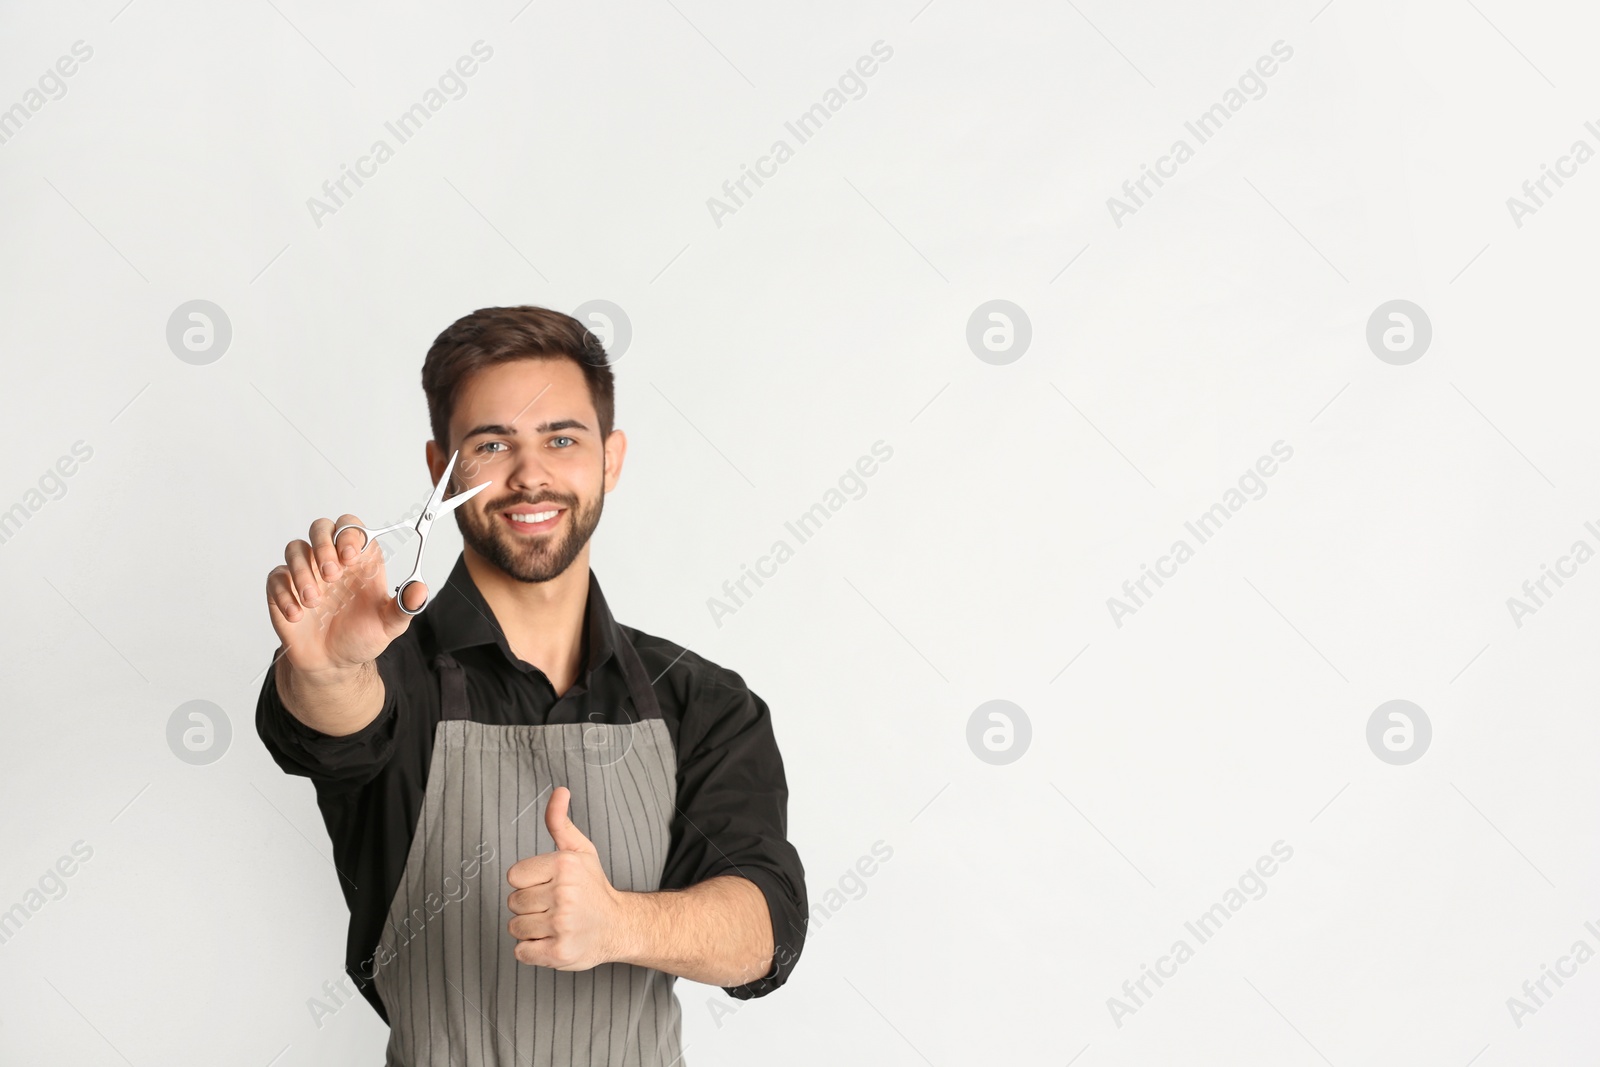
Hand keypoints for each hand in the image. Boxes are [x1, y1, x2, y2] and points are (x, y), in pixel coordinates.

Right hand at [266, 515, 418, 674]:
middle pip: (321, 528)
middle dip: (323, 545)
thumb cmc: (361, 637)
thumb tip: (420, 590)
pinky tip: (297, 615)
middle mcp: (331, 562)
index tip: (350, 556)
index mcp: (359, 561)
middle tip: (332, 575)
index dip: (349, 534)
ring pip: (295, 548)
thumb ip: (403, 607)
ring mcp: (306, 574)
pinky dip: (284, 593)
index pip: (352, 527)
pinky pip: (276, 577)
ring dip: (302, 572)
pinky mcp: (283, 590)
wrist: (333, 664)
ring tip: (314, 602)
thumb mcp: (388, 625)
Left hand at [506, 786, 630, 969]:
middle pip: (514, 902)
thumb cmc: (593, 887)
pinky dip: (532, 950)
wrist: (619, 926)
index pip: (513, 876)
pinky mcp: (559, 952)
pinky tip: (552, 940)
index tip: (548, 886)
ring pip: (515, 927)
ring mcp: (562, 925)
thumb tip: (559, 791)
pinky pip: (521, 951)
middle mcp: (564, 894)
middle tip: (554, 906)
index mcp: (564, 865)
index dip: (528, 882)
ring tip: (555, 923)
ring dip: (531, 928)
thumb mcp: (580, 850)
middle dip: (529, 906)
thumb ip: (560, 821)